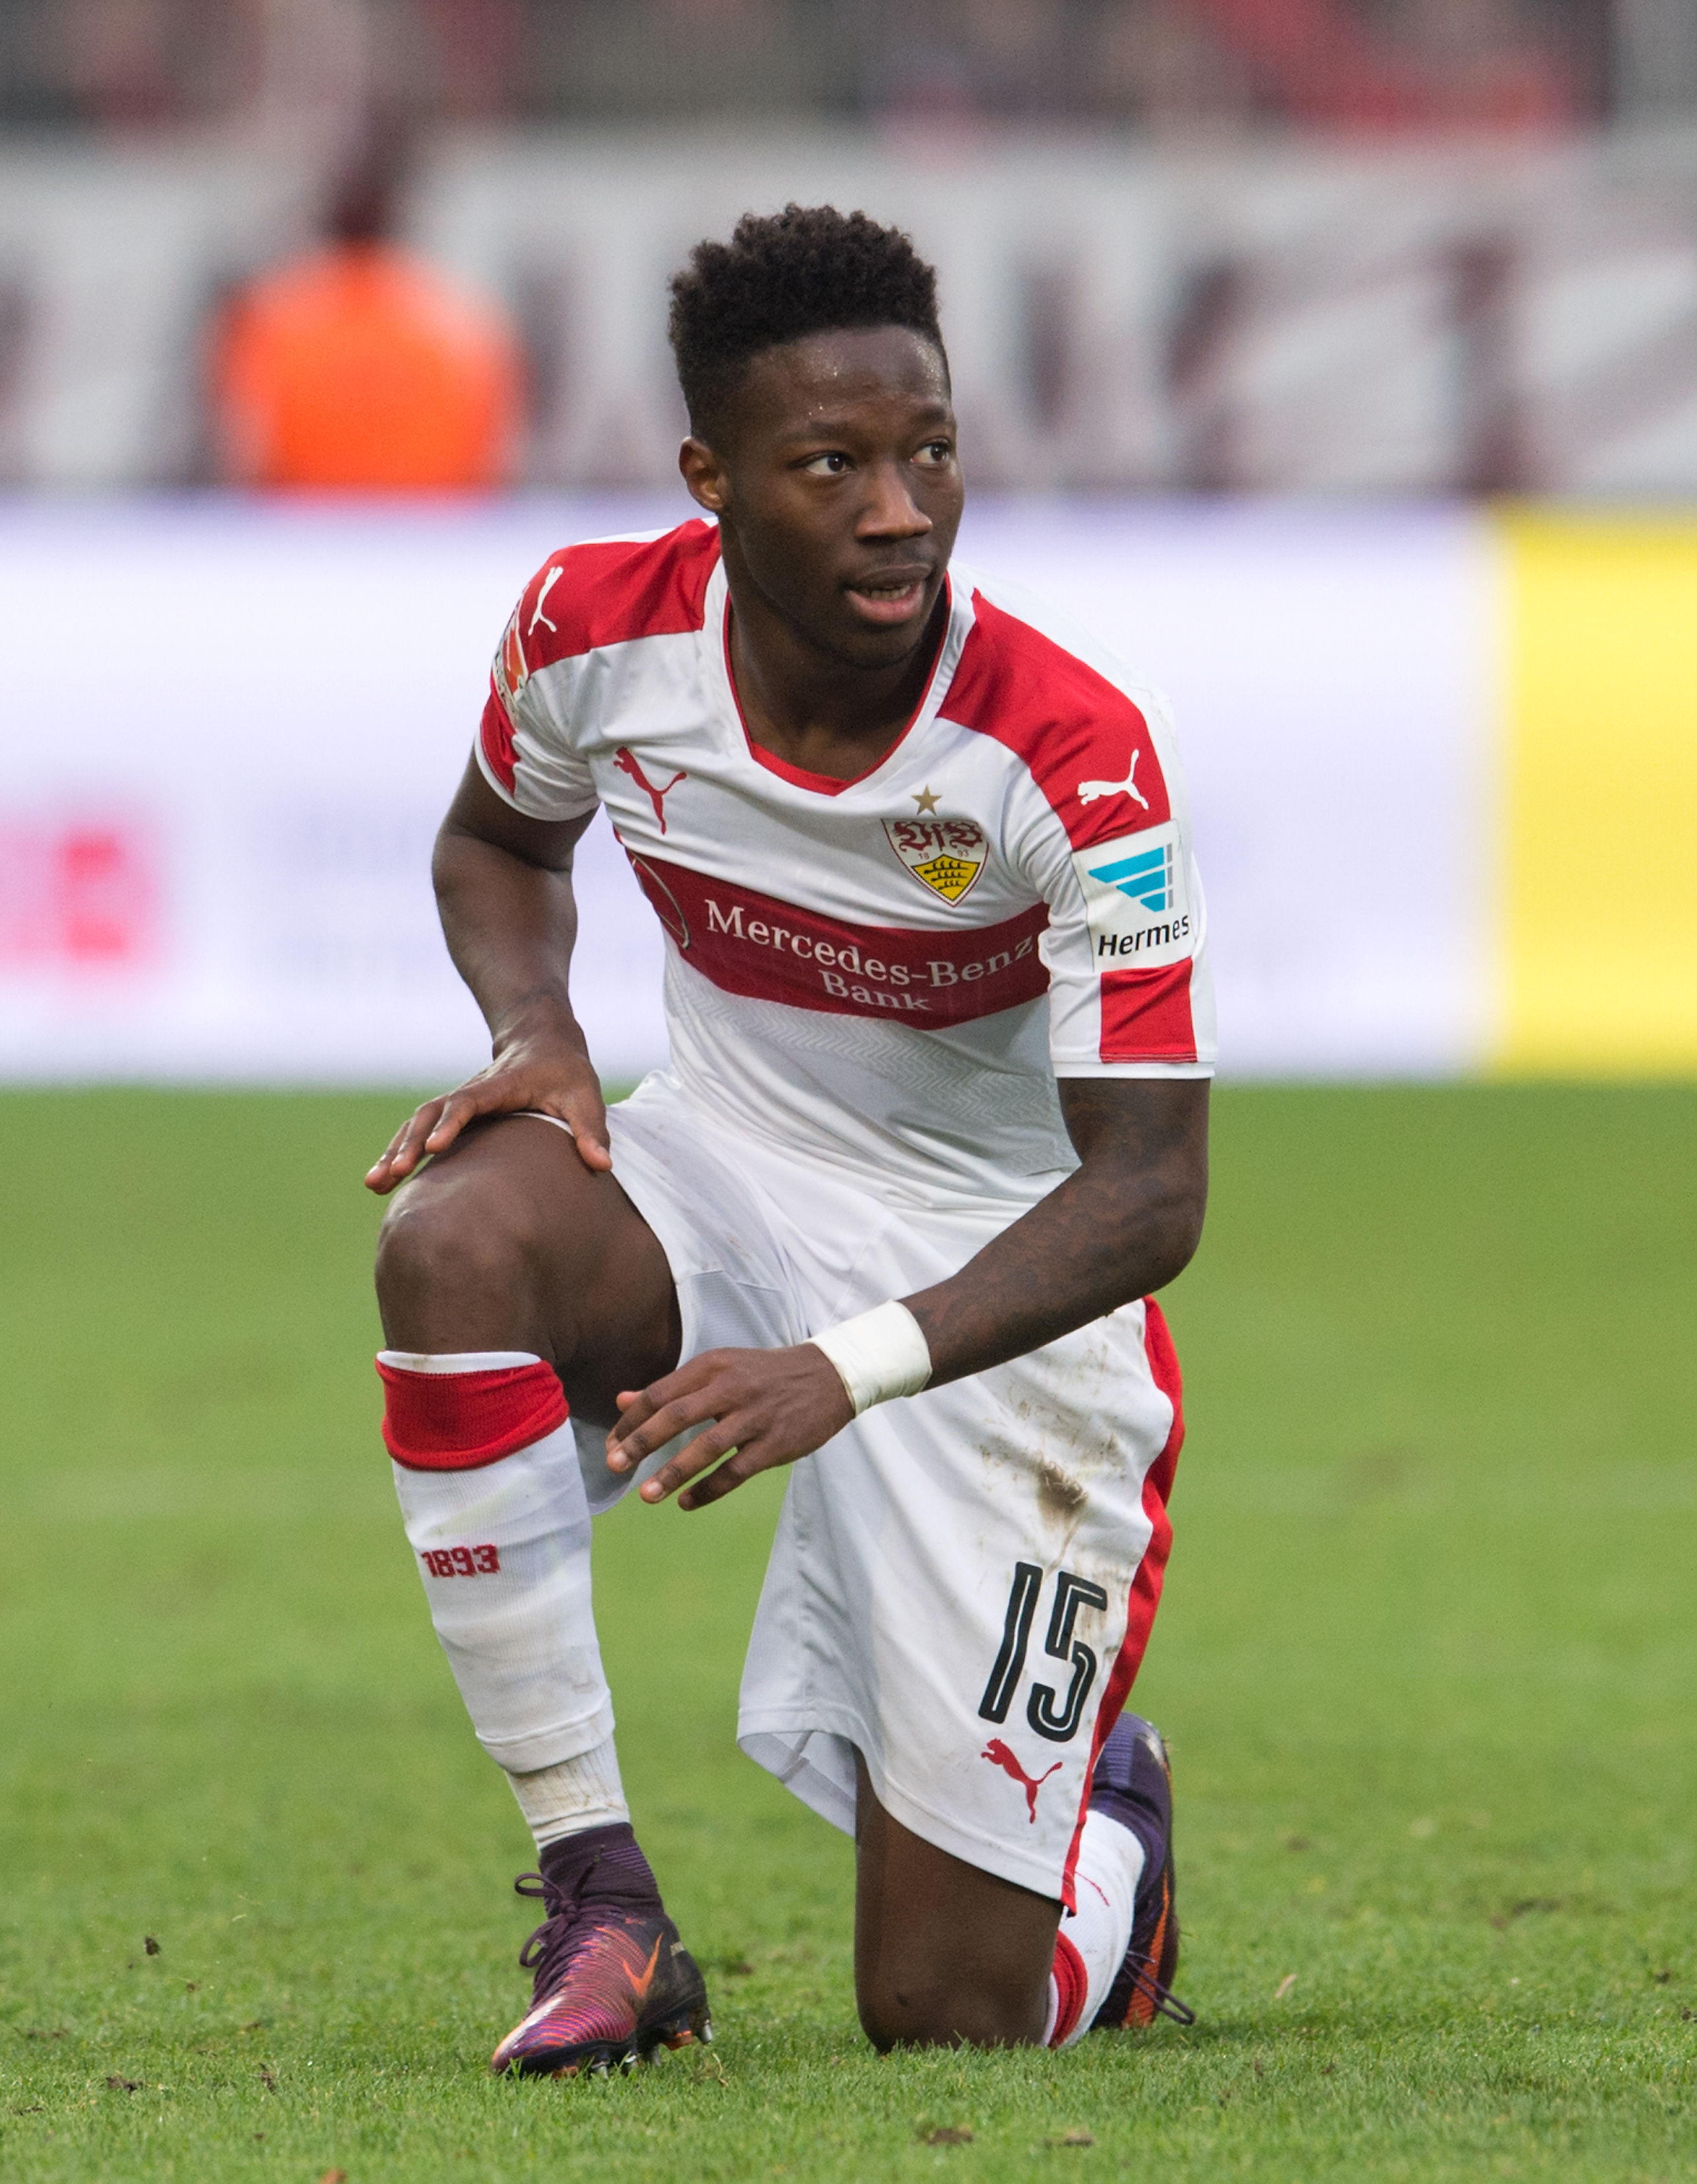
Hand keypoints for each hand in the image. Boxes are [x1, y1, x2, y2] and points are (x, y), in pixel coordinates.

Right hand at [364, 1003, 610, 1192]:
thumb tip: (602, 1166)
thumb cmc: (566, 1074)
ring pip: (416, 1123)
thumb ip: (591, 1130)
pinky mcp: (452, 1116)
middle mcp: (470, 1093)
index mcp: (499, 1086)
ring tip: (375, 1184)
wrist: (542, 1043)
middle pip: (430, 1114)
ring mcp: (456, 1104)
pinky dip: (399, 1152)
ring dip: (395, 1150)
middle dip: (409, 1143)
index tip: (435, 1146)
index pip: (470, 1102)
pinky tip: (381, 1181)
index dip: (451, 1122)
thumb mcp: (585, 1097)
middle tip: (392, 1174)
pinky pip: (418, 1132)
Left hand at [607, 1344, 853, 1510]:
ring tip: (646, 1496)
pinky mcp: (776, 1443)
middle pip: (677, 1416)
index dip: (631, 1421)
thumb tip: (622, 1401)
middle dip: (642, 1442)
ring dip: (673, 1473)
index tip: (610, 1445)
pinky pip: (736, 1471)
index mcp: (712, 1366)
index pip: (660, 1393)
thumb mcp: (719, 1370)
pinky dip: (709, 1489)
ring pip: (707, 1447)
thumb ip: (672, 1388)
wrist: (829, 1376)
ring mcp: (755, 1416)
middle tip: (614, 1466)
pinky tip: (686, 1503)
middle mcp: (731, 1387)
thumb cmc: (764, 1375)